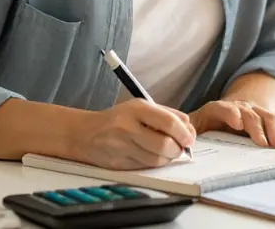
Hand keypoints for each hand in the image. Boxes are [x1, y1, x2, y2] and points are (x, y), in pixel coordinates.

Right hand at [68, 99, 196, 169]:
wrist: (84, 133)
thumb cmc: (118, 118)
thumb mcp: (140, 107)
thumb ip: (166, 114)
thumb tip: (189, 129)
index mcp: (136, 109)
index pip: (168, 122)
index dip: (184, 133)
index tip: (189, 138)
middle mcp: (127, 127)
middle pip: (164, 145)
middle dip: (178, 149)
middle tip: (180, 147)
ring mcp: (121, 147)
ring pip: (157, 160)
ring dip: (168, 158)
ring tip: (167, 151)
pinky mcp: (118, 164)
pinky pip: (146, 167)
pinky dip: (155, 163)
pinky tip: (152, 155)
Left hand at [190, 100, 274, 147]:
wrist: (225, 114)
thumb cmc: (206, 125)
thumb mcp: (194, 126)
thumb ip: (187, 131)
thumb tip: (183, 141)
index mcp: (217, 109)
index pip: (223, 107)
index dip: (231, 113)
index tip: (238, 124)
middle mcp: (239, 108)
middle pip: (249, 114)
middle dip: (257, 128)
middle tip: (263, 143)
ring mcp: (255, 112)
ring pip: (267, 116)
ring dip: (274, 130)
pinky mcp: (266, 119)